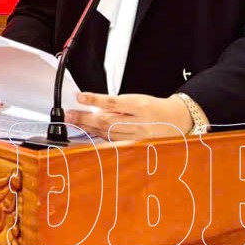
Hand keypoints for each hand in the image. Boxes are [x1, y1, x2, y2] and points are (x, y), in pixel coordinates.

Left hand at [65, 92, 193, 140]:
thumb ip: (116, 103)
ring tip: (73, 122)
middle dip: (84, 118)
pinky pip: (113, 143)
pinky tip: (87, 135)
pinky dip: (98, 138)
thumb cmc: (154, 108)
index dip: (95, 100)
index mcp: (140, 107)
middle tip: (68, 114)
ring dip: (87, 128)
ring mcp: (137, 138)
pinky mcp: (135, 147)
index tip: (80, 97)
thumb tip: (93, 106)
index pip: (114, 103)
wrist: (176, 122)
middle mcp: (139, 124)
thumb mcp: (137, 99)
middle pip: (107, 121)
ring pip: (107, 134)